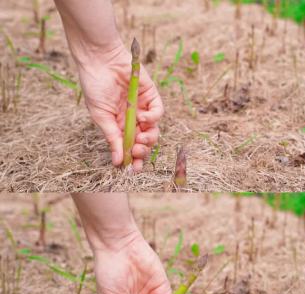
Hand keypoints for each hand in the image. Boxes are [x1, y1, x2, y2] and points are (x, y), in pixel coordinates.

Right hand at [77, 43, 162, 171]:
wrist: (100, 60)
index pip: (130, 146)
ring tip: (140, 139)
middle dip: (143, 151)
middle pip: (145, 142)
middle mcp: (132, 118)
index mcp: (119, 125)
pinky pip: (158, 112)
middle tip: (137, 153)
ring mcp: (143, 107)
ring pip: (154, 130)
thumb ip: (112, 138)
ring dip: (149, 139)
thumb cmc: (95, 87)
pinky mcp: (151, 95)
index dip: (134, 160)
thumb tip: (118, 163)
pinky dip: (152, 119)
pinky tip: (142, 118)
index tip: (133, 170)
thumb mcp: (101, 116)